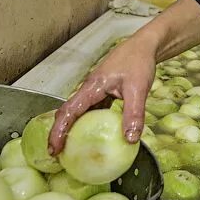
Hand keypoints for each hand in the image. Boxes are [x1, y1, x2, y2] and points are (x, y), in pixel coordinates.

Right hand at [48, 38, 156, 154]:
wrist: (145, 46)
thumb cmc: (139, 61)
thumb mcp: (138, 89)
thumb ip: (133, 114)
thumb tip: (130, 139)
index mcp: (92, 87)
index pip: (69, 112)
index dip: (59, 131)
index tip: (54, 148)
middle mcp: (90, 89)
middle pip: (69, 113)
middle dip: (60, 133)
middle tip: (57, 154)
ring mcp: (97, 91)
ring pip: (80, 112)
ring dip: (74, 129)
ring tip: (72, 148)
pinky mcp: (105, 92)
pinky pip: (93, 110)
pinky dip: (91, 123)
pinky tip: (96, 135)